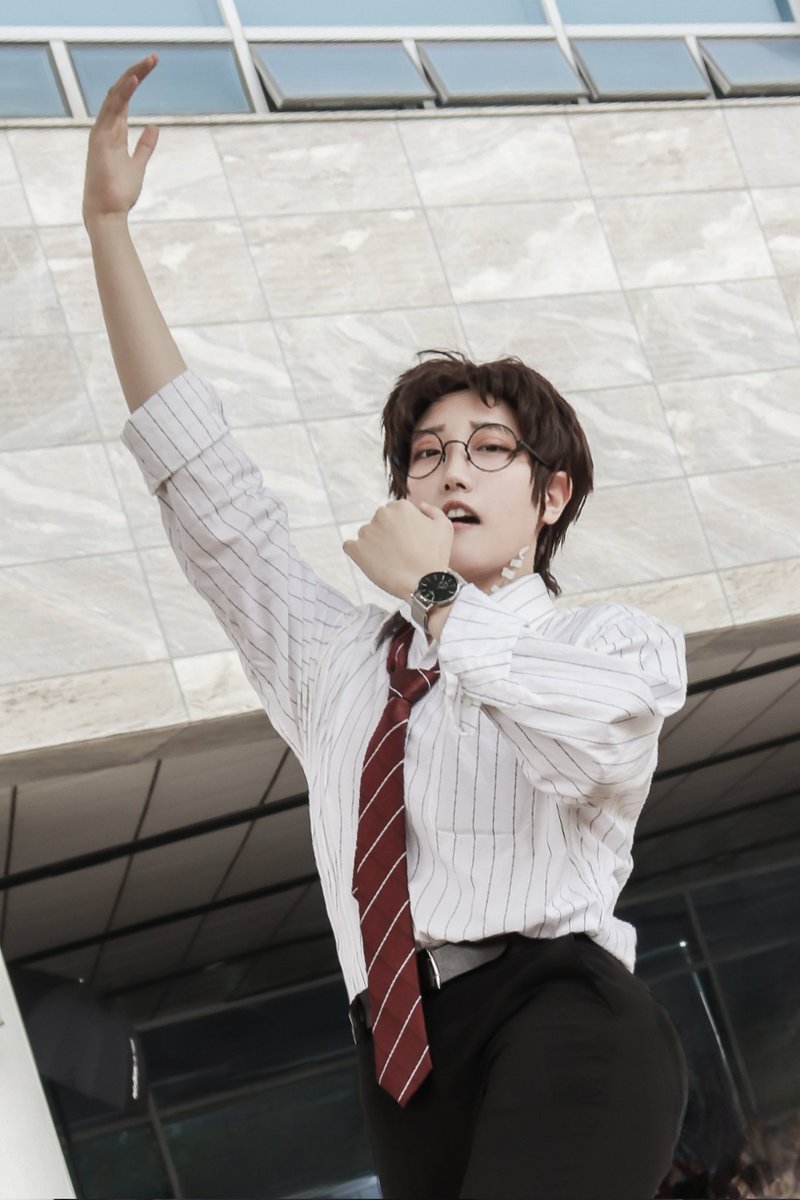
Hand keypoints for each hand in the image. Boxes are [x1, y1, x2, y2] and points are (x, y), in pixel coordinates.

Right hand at [83, 53, 159, 223]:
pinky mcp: (100, 139)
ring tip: (148, 62)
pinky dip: (123, 93)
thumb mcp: (138, 164)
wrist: (108, 213)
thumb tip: (154, 126)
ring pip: (115, 95)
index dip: (136, 81)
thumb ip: (145, 146)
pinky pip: (111, 110)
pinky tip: (135, 79)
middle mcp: (105, 128)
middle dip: (136, 73)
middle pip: (120, 92)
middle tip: (154, 57)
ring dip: (131, 76)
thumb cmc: (120, 193)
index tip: (151, 67)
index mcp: (113, 132)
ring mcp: (101, 131)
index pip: (124, 99)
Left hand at [343, 500, 453, 599]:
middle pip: (380, 522)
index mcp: (400, 506)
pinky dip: (358, 553)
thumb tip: (420, 505)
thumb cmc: (435, 556)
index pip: (395, 513)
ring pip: (367, 534)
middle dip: (387, 534)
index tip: (408, 542)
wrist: (424, 584)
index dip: (403, 528)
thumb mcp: (444, 527)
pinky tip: (371, 561)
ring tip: (389, 561)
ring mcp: (367, 532)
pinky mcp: (356, 549)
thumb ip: (432, 510)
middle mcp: (381, 514)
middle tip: (400, 552)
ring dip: (374, 544)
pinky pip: (350, 546)